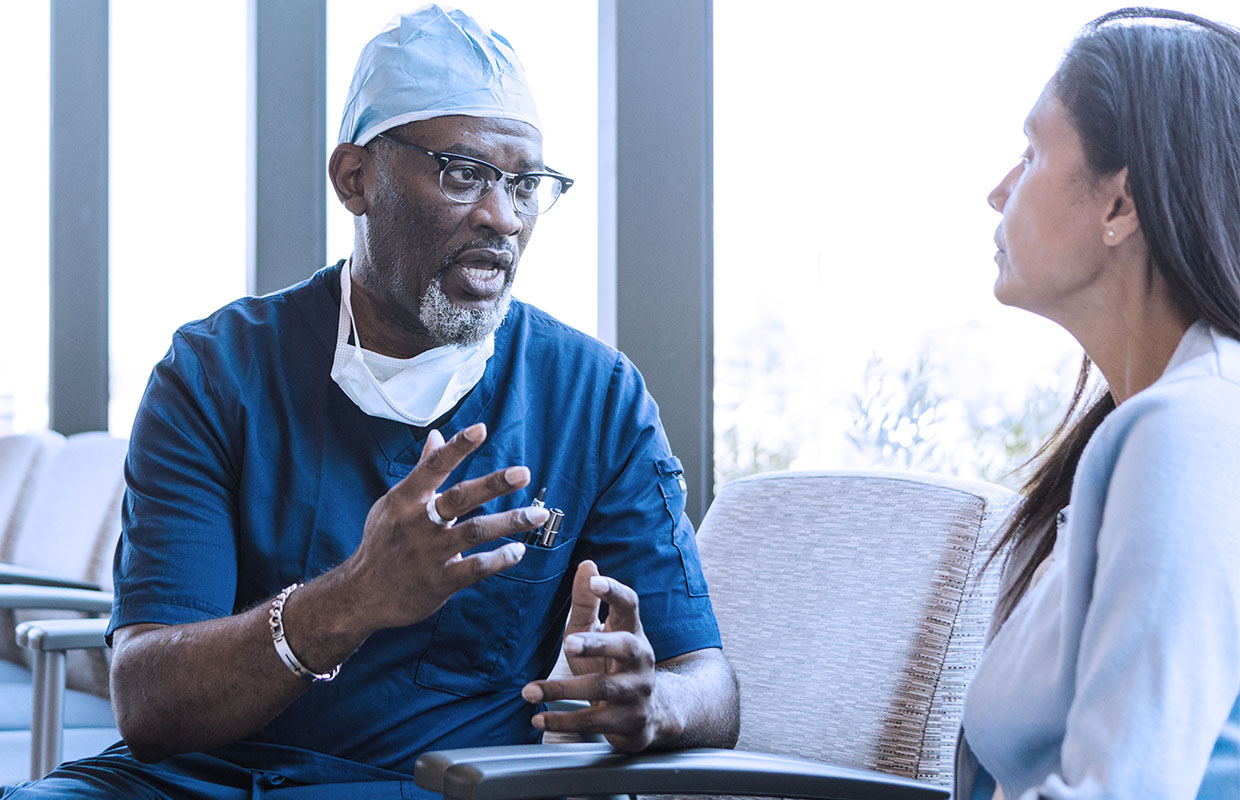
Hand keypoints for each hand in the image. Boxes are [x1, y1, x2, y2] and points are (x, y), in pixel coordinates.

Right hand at [342, 422, 549, 631]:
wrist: (362, 594)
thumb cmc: (383, 542)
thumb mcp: (394, 504)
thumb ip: (422, 471)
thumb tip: (436, 435)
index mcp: (405, 500)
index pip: (433, 467)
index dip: (456, 447)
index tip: (481, 429)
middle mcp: (416, 523)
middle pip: (459, 498)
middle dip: (493, 484)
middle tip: (523, 472)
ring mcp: (429, 553)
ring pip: (474, 531)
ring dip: (510, 521)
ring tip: (539, 514)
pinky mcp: (439, 581)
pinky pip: (475, 567)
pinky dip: (499, 559)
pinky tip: (518, 550)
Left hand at [521, 560, 667, 751]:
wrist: (649, 715)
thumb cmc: (613, 664)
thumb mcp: (598, 632)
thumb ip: (587, 602)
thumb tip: (586, 564)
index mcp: (632, 631)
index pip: (630, 605)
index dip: (614, 591)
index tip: (595, 582)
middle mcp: (640, 659)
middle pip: (624, 647)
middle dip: (597, 644)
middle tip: (569, 642)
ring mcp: (637, 691)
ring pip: (603, 688)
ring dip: (563, 690)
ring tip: (530, 691)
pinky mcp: (629, 721)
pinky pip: (594, 721)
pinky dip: (563, 722)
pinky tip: (538, 719)